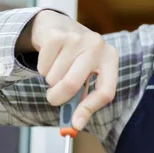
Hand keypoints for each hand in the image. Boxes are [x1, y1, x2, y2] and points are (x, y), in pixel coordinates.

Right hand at [18, 10, 117, 130]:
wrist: (61, 26)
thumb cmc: (77, 58)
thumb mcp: (87, 76)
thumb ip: (83, 100)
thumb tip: (75, 126)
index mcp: (111, 59)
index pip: (105, 92)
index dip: (89, 110)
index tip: (76, 124)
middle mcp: (98, 46)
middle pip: (72, 85)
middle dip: (58, 98)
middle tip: (54, 98)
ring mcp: (78, 39)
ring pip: (54, 78)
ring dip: (50, 81)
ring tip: (58, 68)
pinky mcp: (58, 36)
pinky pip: (43, 67)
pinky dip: (42, 69)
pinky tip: (51, 58)